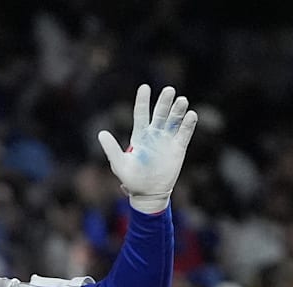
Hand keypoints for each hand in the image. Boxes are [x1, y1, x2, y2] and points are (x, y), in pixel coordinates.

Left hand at [98, 84, 196, 213]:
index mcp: (139, 135)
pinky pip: (184, 134)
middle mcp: (154, 134)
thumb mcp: (119, 164)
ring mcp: (167, 140)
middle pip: (160, 113)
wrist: (148, 194)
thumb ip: (111, 149)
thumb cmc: (131, 179)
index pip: (141, 113)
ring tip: (182, 100)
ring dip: (178, 110)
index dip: (143, 100)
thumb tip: (101, 133)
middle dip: (164, 101)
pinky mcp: (178, 148)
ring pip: (174, 120)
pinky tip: (191, 115)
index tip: (145, 87)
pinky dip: (188, 125)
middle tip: (170, 90)